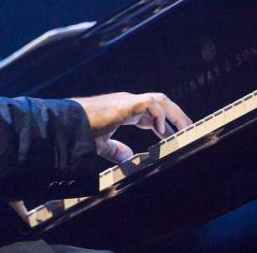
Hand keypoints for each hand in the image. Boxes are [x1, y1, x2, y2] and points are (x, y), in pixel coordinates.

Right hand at [71, 92, 190, 162]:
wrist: (68, 123)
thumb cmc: (81, 129)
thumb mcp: (101, 143)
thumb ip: (114, 149)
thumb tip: (127, 156)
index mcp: (124, 109)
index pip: (151, 110)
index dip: (163, 122)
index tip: (172, 134)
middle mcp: (128, 102)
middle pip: (160, 102)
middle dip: (175, 115)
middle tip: (188, 130)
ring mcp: (128, 101)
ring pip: (159, 100)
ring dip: (174, 114)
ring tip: (185, 128)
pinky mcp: (126, 104)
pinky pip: (150, 104)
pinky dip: (159, 116)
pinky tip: (160, 130)